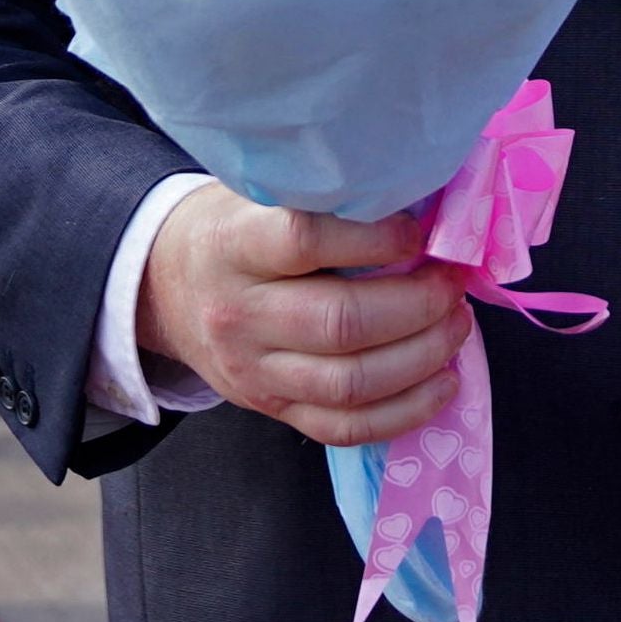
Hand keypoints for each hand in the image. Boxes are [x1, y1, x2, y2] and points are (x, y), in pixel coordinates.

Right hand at [136, 184, 473, 446]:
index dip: (374, 238)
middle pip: (340, 323)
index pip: (305, 241)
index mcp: (234, 246)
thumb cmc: (231, 228)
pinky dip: (404, 412)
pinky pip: (344, 428)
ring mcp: (254, 371)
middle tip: (453, 283)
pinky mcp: (272, 408)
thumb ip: (325, 198)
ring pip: (350, 383)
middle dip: (417, 306)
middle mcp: (240, 314)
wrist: (164, 285)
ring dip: (422, 357)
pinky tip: (443, 383)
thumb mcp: (257, 193)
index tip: (418, 232)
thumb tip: (424, 202)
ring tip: (456, 326)